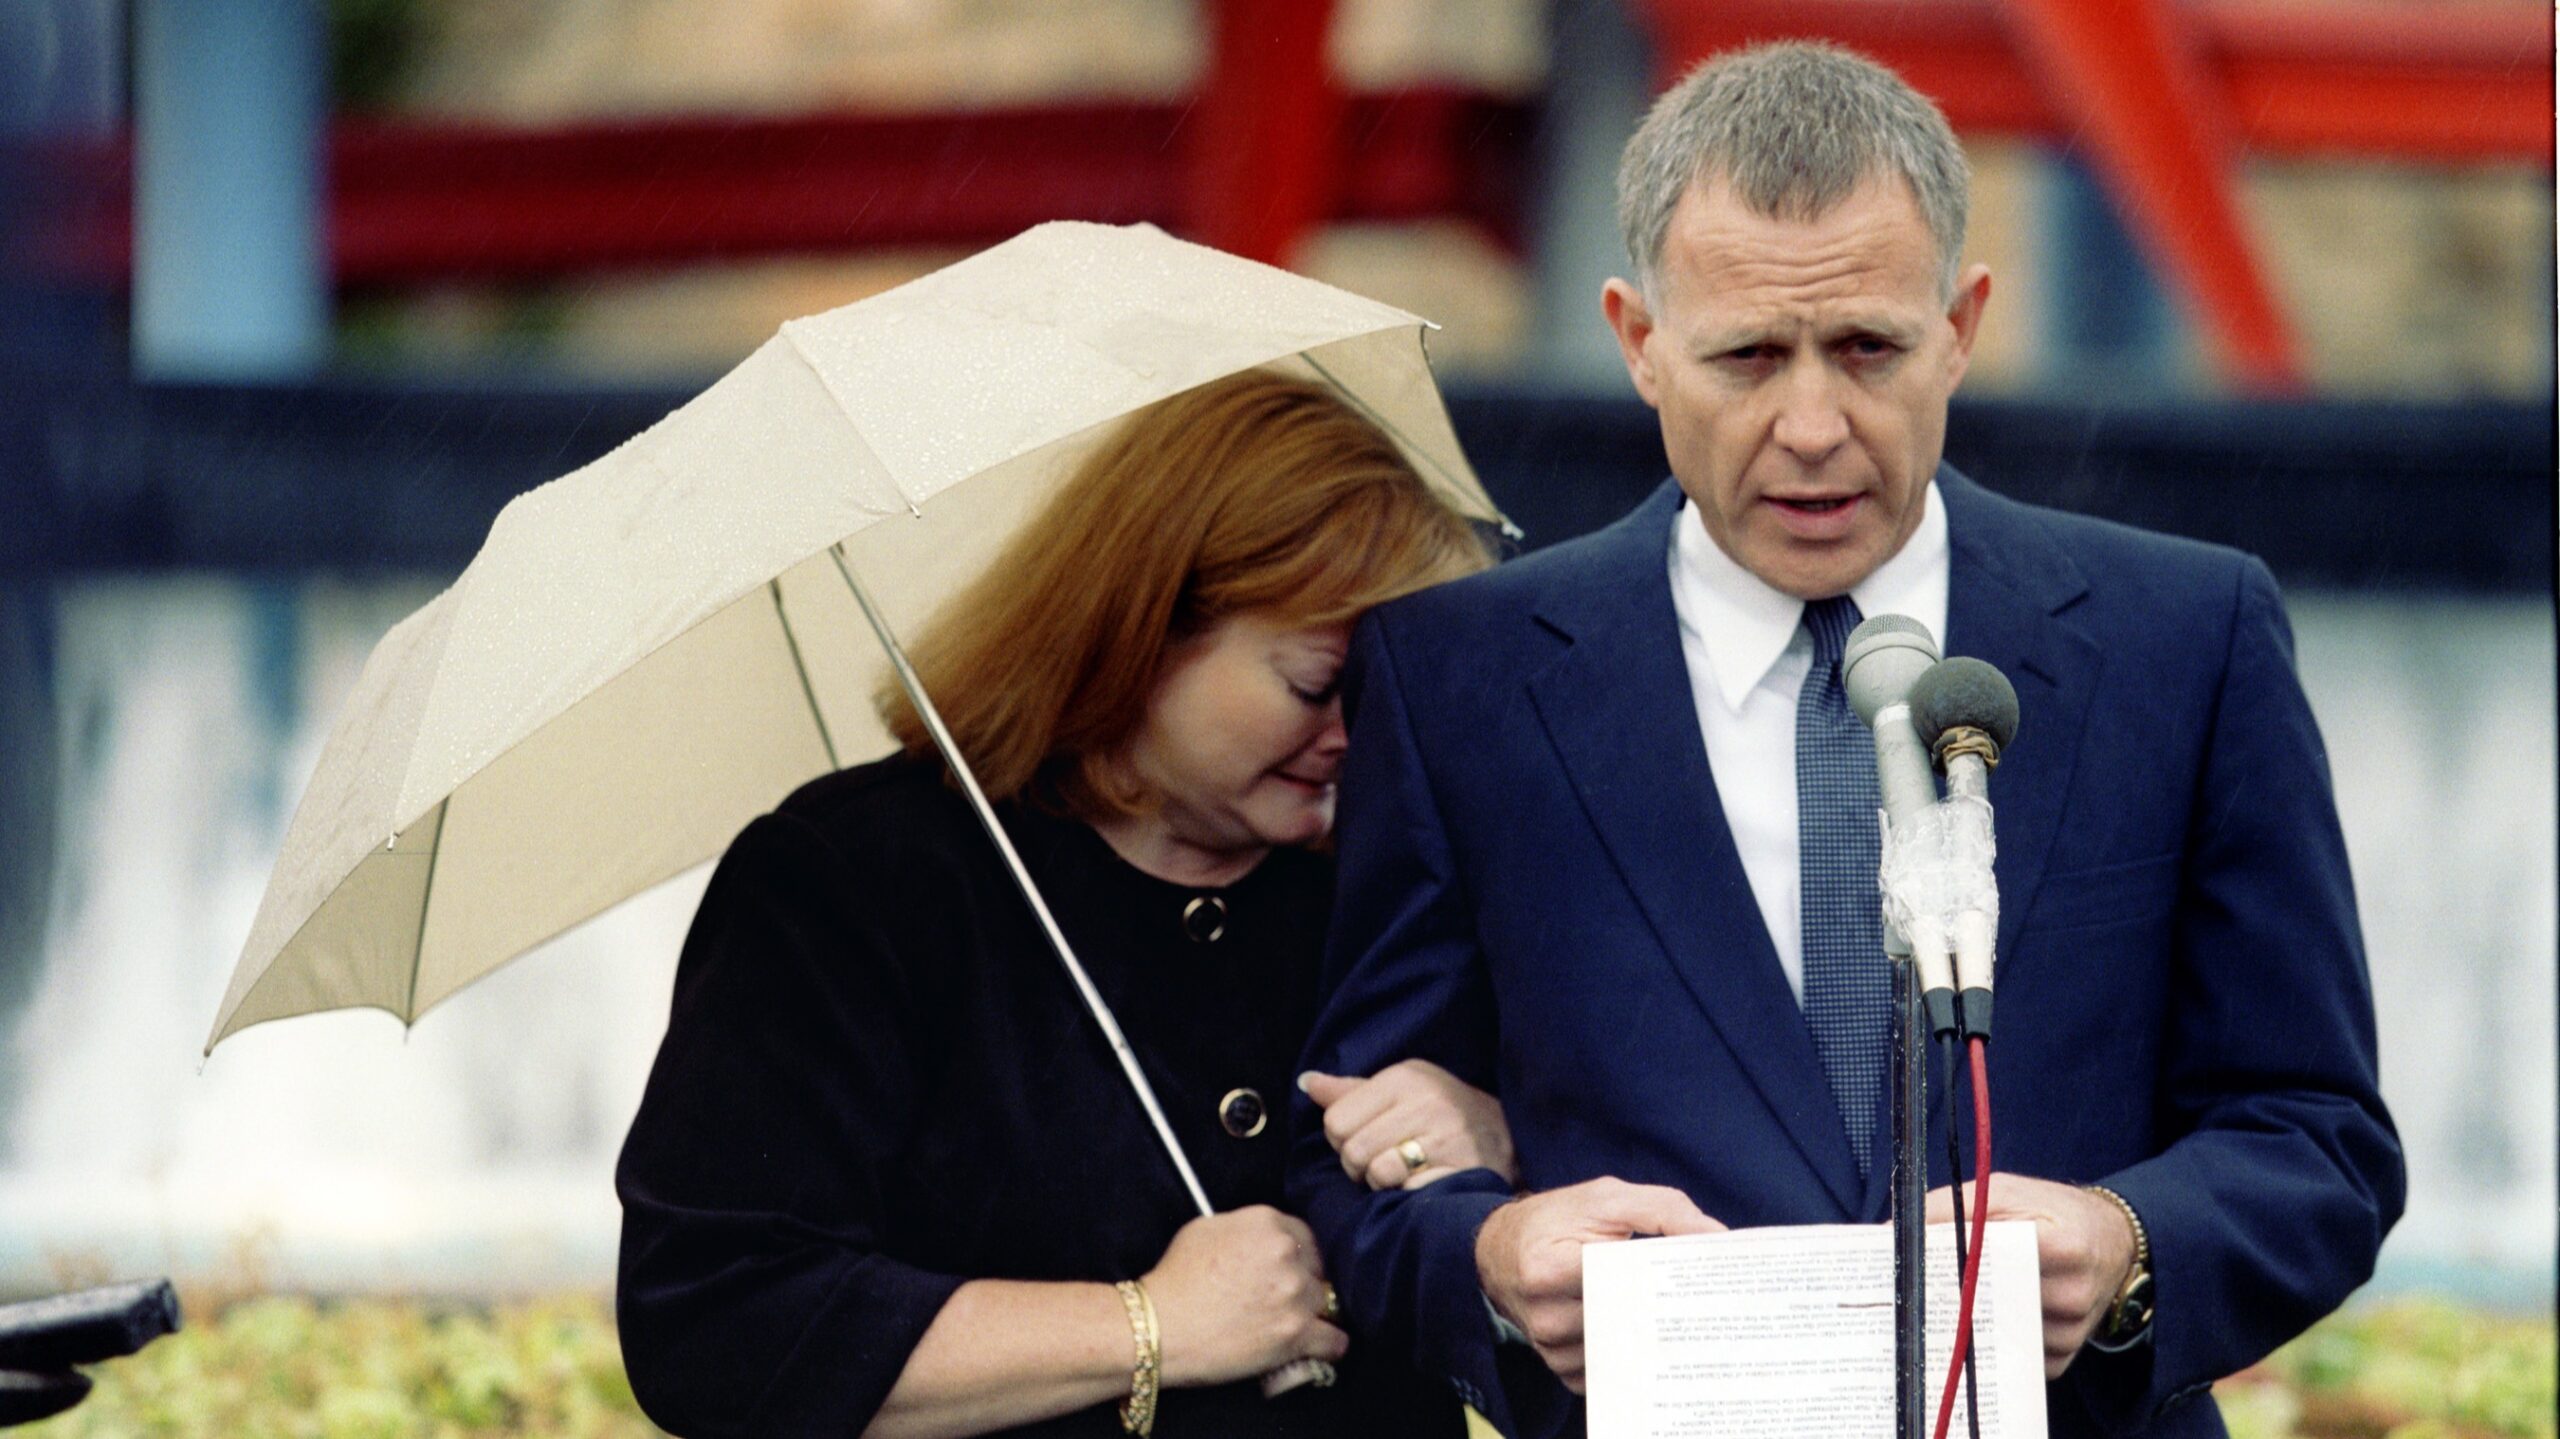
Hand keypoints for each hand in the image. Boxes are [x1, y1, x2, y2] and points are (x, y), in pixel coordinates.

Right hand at [1140, 1207, 1346, 1387]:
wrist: (1159, 1328)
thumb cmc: (1175, 1280)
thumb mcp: (1203, 1229)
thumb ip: (1243, 1226)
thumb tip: (1260, 1238)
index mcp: (1266, 1223)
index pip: (1305, 1235)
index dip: (1297, 1255)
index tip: (1289, 1271)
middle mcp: (1286, 1253)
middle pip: (1318, 1268)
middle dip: (1306, 1282)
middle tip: (1285, 1300)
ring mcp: (1294, 1295)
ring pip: (1328, 1302)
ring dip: (1315, 1314)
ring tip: (1296, 1325)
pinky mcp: (1296, 1334)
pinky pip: (1335, 1340)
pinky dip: (1328, 1345)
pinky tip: (1317, 1345)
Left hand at [1301, 1060, 1519, 1189]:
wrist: (1506, 1137)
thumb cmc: (1440, 1114)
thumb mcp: (1400, 1091)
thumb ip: (1351, 1092)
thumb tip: (1306, 1082)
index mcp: (1405, 1076)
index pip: (1335, 1120)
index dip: (1343, 1140)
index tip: (1366, 1140)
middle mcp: (1426, 1100)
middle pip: (1352, 1150)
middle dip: (1360, 1166)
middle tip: (1384, 1162)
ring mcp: (1446, 1135)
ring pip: (1376, 1173)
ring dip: (1384, 1182)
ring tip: (1403, 1172)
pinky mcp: (1460, 1169)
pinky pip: (1405, 1192)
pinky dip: (1407, 1195)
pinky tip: (1422, 1183)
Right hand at [1474, 1178, 1722, 1391]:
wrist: (1499, 1251)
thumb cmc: (1556, 1220)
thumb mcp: (1605, 1198)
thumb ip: (1663, 1210)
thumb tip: (1717, 1238)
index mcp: (1548, 1269)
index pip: (1624, 1283)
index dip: (1666, 1277)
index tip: (1704, 1274)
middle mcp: (1545, 1316)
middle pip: (1630, 1322)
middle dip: (1666, 1307)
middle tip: (1703, 1295)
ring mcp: (1551, 1349)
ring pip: (1627, 1349)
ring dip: (1652, 1331)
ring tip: (1668, 1306)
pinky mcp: (1561, 1368)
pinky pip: (1612, 1368)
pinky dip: (1632, 1350)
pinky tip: (1642, 1326)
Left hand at [1925, 1174, 2136, 1376]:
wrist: (2110, 1242)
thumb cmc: (2050, 1211)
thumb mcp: (2003, 1191)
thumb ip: (1949, 1206)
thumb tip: (1892, 1231)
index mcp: (2064, 1246)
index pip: (1994, 1261)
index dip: (1948, 1262)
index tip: (1912, 1263)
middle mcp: (2073, 1295)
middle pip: (1990, 1305)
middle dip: (1946, 1296)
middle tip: (1910, 1288)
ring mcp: (2069, 1333)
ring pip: (1993, 1335)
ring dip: (1963, 1321)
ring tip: (1941, 1300)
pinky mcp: (2061, 1358)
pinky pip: (2008, 1358)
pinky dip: (1986, 1341)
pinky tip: (1976, 1319)